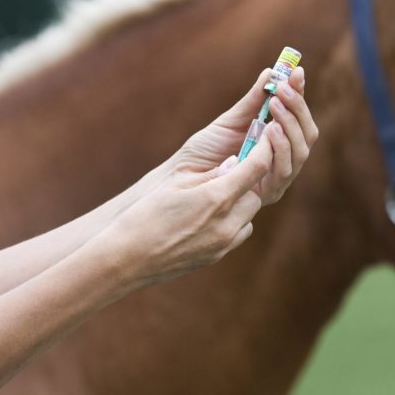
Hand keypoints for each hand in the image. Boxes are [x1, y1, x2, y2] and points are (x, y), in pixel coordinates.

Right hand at [100, 128, 275, 286]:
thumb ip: (212, 174)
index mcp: (216, 198)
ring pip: (250, 215)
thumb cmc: (145, 215)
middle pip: (256, 194)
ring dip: (241, 202)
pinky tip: (212, 217)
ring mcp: (223, 244)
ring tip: (218, 196)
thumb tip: (237, 163)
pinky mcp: (217, 256)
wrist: (127, 258)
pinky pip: (239, 233)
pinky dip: (234, 222)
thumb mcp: (176, 185)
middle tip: (231, 172)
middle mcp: (226, 224)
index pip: (255, 167)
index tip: (267, 136)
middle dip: (248, 181)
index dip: (263, 149)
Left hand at [174, 67, 318, 204]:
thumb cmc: (204, 151)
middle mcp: (282, 162)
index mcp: (277, 144)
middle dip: (298, 108)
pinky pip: (283, 169)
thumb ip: (254, 100)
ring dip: (290, 125)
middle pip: (307, 135)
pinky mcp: (269, 193)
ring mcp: (278, 179)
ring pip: (301, 151)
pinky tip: (271, 129)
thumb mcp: (232, 120)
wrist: (182, 177)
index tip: (296, 72)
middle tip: (283, 89)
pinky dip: (280, 147)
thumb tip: (271, 72)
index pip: (299, 119)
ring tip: (275, 105)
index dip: (300, 96)